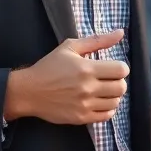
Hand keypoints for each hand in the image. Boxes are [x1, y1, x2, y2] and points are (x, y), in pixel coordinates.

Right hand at [4, 30, 128, 124]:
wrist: (28, 91)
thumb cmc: (49, 67)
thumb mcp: (70, 47)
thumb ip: (98, 40)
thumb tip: (120, 32)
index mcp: (86, 68)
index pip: (121, 70)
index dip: (120, 68)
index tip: (112, 68)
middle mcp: (87, 87)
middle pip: (121, 87)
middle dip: (118, 82)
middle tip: (108, 80)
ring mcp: (84, 105)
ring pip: (115, 102)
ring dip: (113, 96)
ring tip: (103, 91)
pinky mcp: (80, 118)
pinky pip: (106, 116)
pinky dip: (107, 109)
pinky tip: (99, 102)